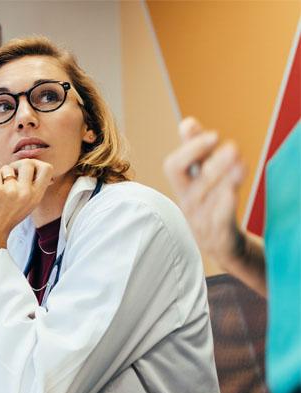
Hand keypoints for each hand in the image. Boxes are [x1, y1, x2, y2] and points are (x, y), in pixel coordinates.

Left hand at [0, 159, 53, 256]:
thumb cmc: (4, 218)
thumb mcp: (25, 204)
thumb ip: (30, 187)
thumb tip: (33, 164)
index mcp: (36, 197)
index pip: (47, 168)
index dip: (36, 164)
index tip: (24, 172)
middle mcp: (27, 193)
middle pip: (28, 162)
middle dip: (15, 165)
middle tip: (8, 176)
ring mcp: (12, 192)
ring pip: (7, 168)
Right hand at [163, 117, 245, 268]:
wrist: (224, 248)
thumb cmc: (212, 209)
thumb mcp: (203, 181)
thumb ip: (196, 153)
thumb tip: (187, 122)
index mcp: (183, 188)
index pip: (174, 165)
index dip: (191, 148)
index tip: (213, 135)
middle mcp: (188, 203)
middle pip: (181, 177)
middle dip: (201, 159)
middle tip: (229, 144)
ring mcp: (200, 220)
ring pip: (204, 196)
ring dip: (221, 177)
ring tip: (241, 161)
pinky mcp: (219, 237)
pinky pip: (218, 219)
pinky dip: (223, 204)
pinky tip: (233, 191)